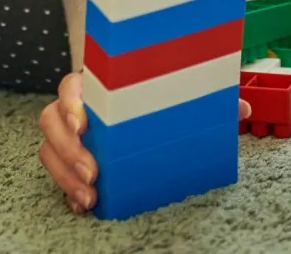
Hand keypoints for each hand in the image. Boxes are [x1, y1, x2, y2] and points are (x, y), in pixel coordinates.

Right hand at [38, 71, 250, 213]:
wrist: (138, 105)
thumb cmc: (155, 94)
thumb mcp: (178, 91)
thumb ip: (202, 96)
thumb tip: (241, 108)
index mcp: (97, 84)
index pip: (71, 85)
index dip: (71, 102)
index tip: (85, 123)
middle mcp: (77, 107)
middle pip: (50, 120)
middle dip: (68, 149)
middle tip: (94, 173)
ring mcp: (70, 135)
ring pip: (49, 150)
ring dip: (65, 174)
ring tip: (90, 197)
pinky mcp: (71, 160)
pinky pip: (57, 175)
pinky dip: (67, 191)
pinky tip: (84, 206)